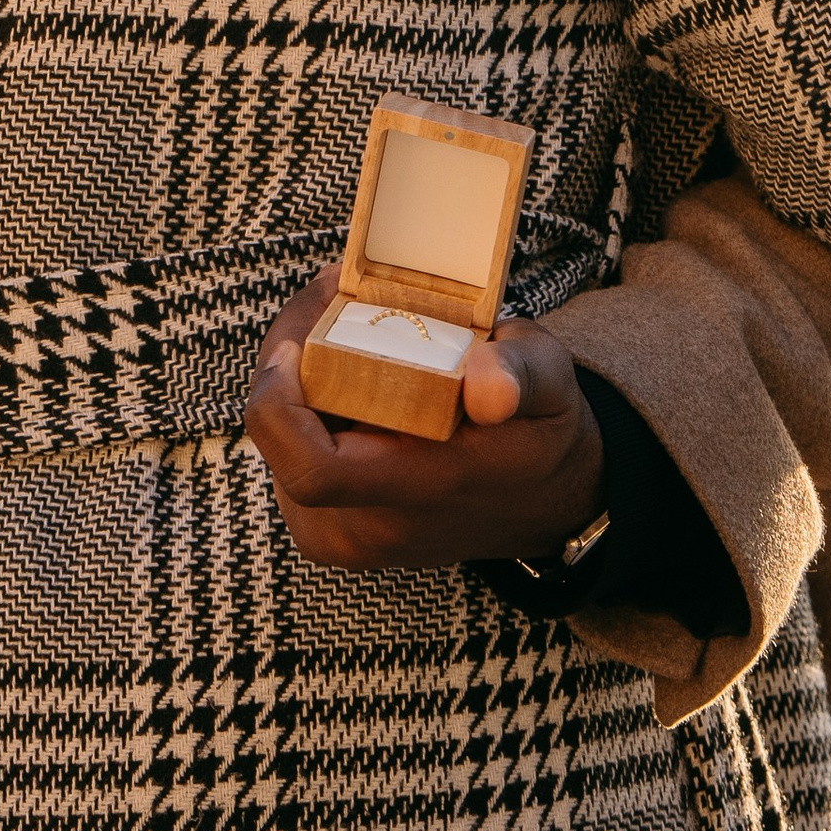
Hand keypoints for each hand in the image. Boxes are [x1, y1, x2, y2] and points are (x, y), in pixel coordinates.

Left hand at [242, 268, 606, 569]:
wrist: (543, 499)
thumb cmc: (538, 429)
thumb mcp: (550, 385)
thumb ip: (522, 376)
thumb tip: (488, 384)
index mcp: (418, 493)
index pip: (312, 469)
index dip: (281, 400)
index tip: (299, 338)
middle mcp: (367, 529)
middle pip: (281, 438)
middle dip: (292, 356)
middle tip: (330, 293)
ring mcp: (344, 537)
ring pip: (281, 443)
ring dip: (297, 377)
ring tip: (339, 320)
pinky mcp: (331, 531)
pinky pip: (292, 454)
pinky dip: (306, 405)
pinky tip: (340, 367)